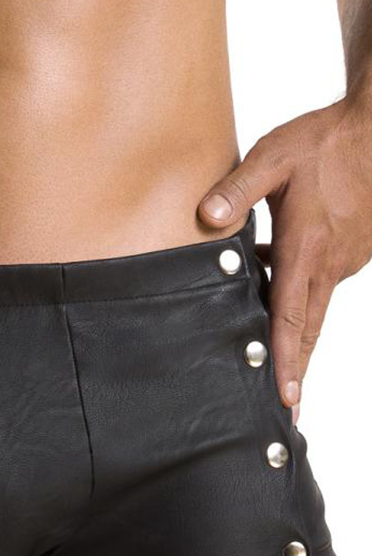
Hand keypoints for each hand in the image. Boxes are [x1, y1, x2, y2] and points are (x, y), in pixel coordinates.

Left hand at [197, 95, 371, 422]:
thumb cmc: (324, 141)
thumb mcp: (274, 157)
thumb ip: (237, 189)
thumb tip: (207, 218)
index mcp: (306, 250)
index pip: (292, 317)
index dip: (286, 359)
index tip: (288, 398)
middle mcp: (327, 265)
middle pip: (307, 331)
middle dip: (296, 372)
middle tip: (289, 414)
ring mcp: (342, 260)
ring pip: (313, 309)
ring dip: (295, 337)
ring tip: (278, 366)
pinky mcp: (347, 251)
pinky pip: (317, 284)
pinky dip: (298, 297)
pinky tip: (271, 280)